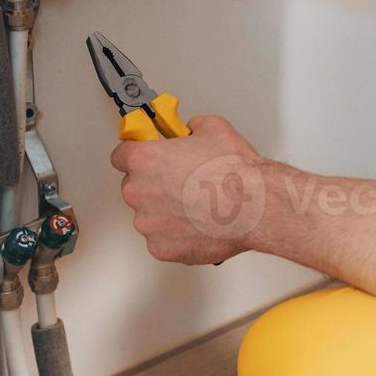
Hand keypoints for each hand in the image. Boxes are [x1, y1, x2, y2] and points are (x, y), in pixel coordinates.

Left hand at [110, 116, 272, 265]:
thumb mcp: (213, 128)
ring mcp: (148, 223)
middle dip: (154, 184)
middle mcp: (139, 192)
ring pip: (148, 215)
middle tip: (181, 182)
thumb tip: (191, 131)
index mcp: (144, 160)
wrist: (254, 208)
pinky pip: (161, 239)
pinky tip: (197, 224)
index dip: (136, 155)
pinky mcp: (161, 248)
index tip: (145, 157)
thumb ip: (191, 127)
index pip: (121, 155)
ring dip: (164, 210)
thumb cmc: (235, 173)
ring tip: (195, 205)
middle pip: (135, 186)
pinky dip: (175, 234)